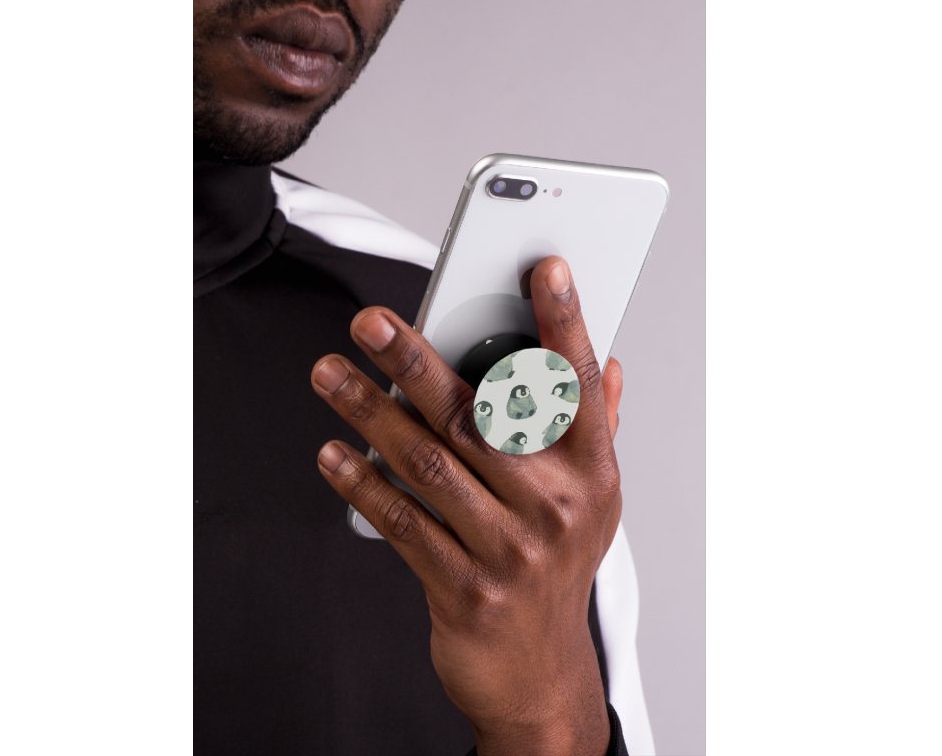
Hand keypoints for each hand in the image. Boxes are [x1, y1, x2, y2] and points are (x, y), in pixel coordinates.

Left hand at [311, 257, 622, 755]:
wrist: (539, 673)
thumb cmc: (557, 566)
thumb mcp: (590, 500)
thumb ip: (598, 427)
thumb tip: (612, 364)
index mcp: (591, 474)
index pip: (578, 385)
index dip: (565, 322)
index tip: (543, 268)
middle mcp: (556, 507)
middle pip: (480, 415)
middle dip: (418, 360)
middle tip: (370, 320)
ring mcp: (512, 551)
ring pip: (431, 463)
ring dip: (372, 413)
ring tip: (329, 374)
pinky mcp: (465, 589)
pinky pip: (405, 523)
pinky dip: (364, 484)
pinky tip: (333, 453)